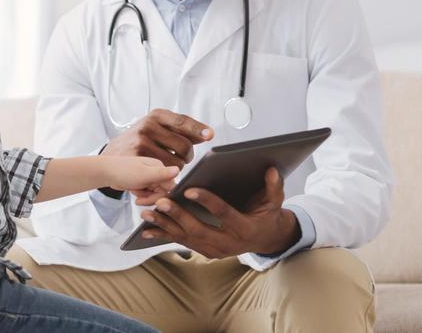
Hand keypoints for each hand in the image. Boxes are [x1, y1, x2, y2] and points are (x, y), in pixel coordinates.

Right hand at [102, 109, 213, 168]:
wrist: (112, 155)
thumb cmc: (140, 140)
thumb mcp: (156, 127)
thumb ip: (179, 130)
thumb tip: (205, 134)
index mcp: (156, 115)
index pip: (182, 121)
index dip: (198, 129)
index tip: (210, 135)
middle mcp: (148, 126)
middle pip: (184, 146)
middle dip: (188, 156)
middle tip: (182, 158)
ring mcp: (142, 142)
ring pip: (177, 162)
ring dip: (178, 167)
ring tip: (168, 164)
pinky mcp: (138, 159)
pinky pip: (165, 172)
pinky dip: (168, 175)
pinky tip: (161, 172)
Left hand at [102, 156, 179, 201]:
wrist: (105, 173)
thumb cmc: (123, 171)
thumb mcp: (144, 175)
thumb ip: (161, 174)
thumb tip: (178, 169)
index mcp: (159, 167)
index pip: (170, 186)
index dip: (161, 196)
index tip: (149, 198)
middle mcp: (156, 171)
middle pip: (163, 192)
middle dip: (151, 198)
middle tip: (139, 200)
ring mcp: (149, 177)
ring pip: (155, 194)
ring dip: (146, 198)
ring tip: (135, 195)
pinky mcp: (143, 183)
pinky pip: (147, 194)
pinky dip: (141, 196)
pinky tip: (133, 192)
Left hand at [138, 168, 300, 257]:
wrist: (266, 240)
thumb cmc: (268, 216)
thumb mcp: (274, 202)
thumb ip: (274, 187)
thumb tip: (272, 170)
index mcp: (246, 229)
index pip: (224, 214)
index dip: (207, 201)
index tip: (189, 189)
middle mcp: (229, 244)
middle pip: (200, 230)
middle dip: (179, 216)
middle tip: (161, 201)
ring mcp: (216, 251)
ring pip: (187, 238)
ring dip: (165, 226)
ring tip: (147, 213)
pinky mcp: (205, 252)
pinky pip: (183, 243)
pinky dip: (164, 235)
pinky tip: (147, 230)